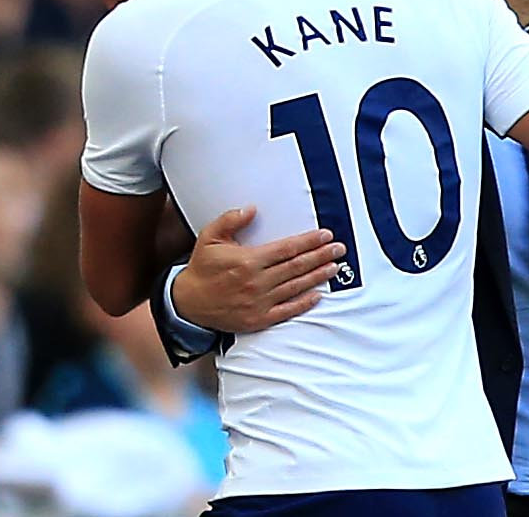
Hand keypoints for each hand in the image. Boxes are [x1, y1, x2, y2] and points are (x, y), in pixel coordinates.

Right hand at [169, 207, 345, 335]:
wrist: (188, 303)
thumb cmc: (201, 268)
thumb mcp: (210, 237)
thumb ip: (231, 220)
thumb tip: (252, 209)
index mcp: (248, 261)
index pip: (286, 249)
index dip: (308, 242)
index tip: (325, 235)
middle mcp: (257, 282)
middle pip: (296, 267)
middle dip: (320, 256)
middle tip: (339, 249)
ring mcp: (259, 302)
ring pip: (295, 287)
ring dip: (317, 276)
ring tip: (334, 267)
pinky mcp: (258, 319)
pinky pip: (287, 311)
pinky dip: (304, 303)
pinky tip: (318, 295)